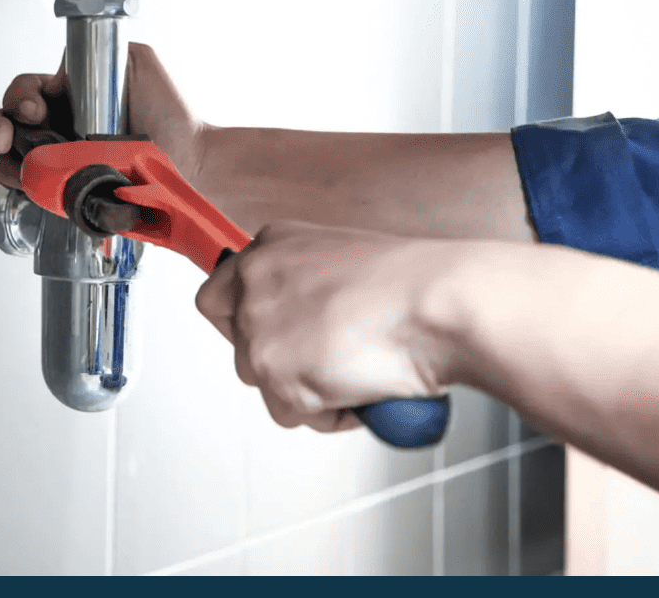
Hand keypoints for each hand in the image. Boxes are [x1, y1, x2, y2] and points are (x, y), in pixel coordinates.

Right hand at [0, 42, 206, 188]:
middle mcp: (60, 129)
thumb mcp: (134, 60)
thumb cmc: (172, 113)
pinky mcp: (67, 192)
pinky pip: (28, 189)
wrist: (192, 159)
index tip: (35, 108)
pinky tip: (0, 180)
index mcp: (71, 98)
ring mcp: (60, 162)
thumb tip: (61, 73)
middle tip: (6, 136)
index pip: (26, 91)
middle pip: (7, 125)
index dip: (20, 97)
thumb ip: (97, 53)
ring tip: (4, 161)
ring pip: (10, 158)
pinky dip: (6, 185)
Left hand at [195, 221, 461, 432]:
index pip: (217, 294)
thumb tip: (301, 319)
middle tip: (325, 361)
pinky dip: (328, 413)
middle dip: (279, 362)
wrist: (440, 304)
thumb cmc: (415, 285)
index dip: (242, 325)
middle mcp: (254, 280)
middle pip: (238, 345)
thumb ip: (305, 287)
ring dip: (307, 388)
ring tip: (356, 368)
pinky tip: (361, 385)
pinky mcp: (274, 371)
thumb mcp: (343, 263)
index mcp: (271, 245)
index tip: (268, 339)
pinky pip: (292, 413)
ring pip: (264, 382)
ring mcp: (258, 325)